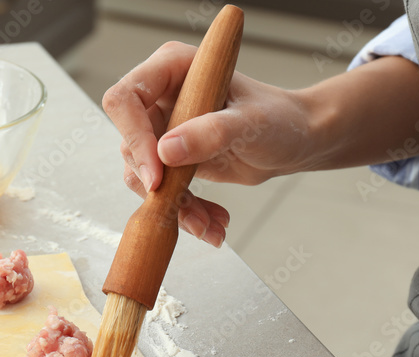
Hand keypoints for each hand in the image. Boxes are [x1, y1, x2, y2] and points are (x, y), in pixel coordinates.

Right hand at [103, 41, 312, 246]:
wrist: (294, 142)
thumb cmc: (279, 119)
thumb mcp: (250, 124)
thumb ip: (211, 133)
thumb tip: (165, 151)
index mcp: (173, 69)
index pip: (125, 99)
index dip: (134, 138)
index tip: (157, 175)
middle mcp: (161, 97)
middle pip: (129, 144)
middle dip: (158, 184)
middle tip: (187, 208)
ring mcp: (164, 130)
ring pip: (143, 175)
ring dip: (172, 206)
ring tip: (210, 224)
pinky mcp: (171, 160)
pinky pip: (160, 192)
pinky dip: (183, 213)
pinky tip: (212, 224)